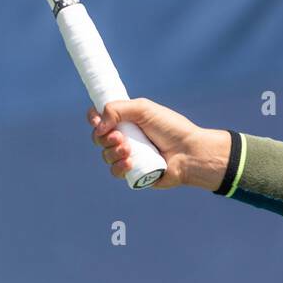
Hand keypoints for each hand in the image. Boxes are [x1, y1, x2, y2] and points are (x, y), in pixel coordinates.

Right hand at [87, 99, 227, 189]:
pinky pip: (115, 172)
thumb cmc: (171, 128)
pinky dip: (119, 167)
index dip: (94, 119)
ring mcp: (129, 156)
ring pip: (106, 155)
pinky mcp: (134, 173)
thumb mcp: (144, 109)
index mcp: (128, 120)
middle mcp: (126, 137)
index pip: (101, 118)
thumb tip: (98, 126)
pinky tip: (130, 163)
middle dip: (105, 138)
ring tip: (128, 150)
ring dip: (112, 152)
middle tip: (120, 137)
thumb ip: (117, 109)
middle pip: (99, 138)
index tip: (96, 120)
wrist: (189, 151)